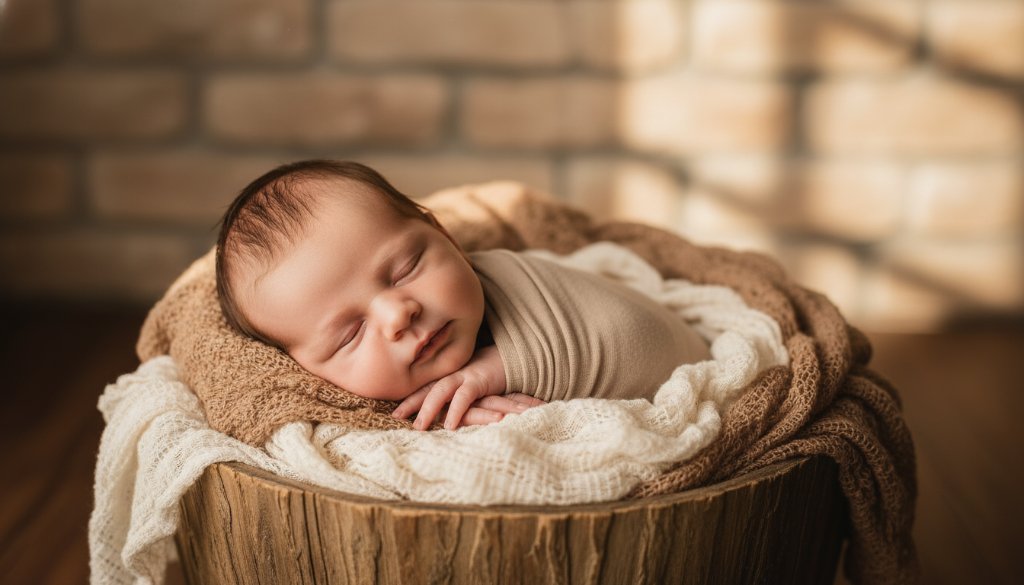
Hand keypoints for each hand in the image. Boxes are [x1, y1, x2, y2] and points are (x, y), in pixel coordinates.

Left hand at [391, 345, 543, 429]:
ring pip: (440, 391)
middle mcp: (453, 374)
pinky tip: (449, 426)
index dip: (408, 399)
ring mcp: (465, 375)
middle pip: (426, 388)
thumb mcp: (470, 383)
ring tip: (418, 427)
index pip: (424, 387)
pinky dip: (456, 410)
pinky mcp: (480, 380)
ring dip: (428, 409)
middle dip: (410, 403)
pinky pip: (464, 396)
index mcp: (449, 375)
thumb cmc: (492, 373)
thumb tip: (442, 411)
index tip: (394, 413)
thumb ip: (456, 392)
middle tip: (395, 418)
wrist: (514, 358)